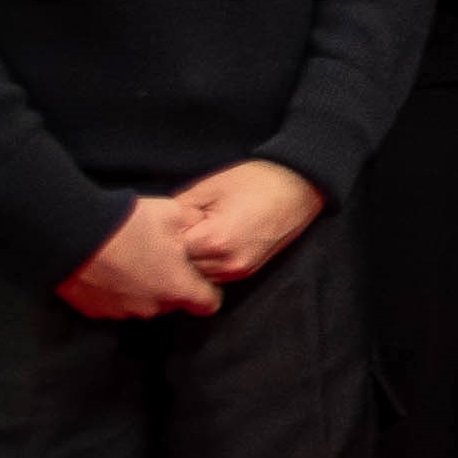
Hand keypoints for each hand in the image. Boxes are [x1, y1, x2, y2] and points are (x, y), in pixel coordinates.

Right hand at [58, 197, 224, 320]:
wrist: (71, 234)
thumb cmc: (129, 223)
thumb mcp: (173, 212)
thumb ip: (194, 224)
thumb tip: (201, 224)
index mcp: (176, 288)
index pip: (208, 304)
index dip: (208, 290)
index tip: (199, 275)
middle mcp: (152, 308)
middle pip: (173, 303)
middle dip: (172, 285)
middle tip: (162, 258)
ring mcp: (121, 313)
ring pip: (144, 304)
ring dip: (144, 288)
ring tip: (133, 260)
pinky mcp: (95, 311)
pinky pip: (117, 304)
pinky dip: (118, 291)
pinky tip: (111, 269)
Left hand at [171, 160, 325, 282]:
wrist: (300, 186)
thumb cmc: (256, 180)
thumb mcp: (210, 186)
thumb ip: (179, 208)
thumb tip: (158, 223)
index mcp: (215, 241)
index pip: (170, 250)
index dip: (164, 234)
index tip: (165, 221)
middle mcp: (227, 263)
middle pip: (181, 268)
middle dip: (174, 251)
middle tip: (176, 228)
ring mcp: (239, 271)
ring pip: (197, 276)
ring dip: (190, 260)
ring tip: (193, 235)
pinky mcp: (247, 271)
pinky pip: (214, 275)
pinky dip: (206, 263)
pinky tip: (207, 243)